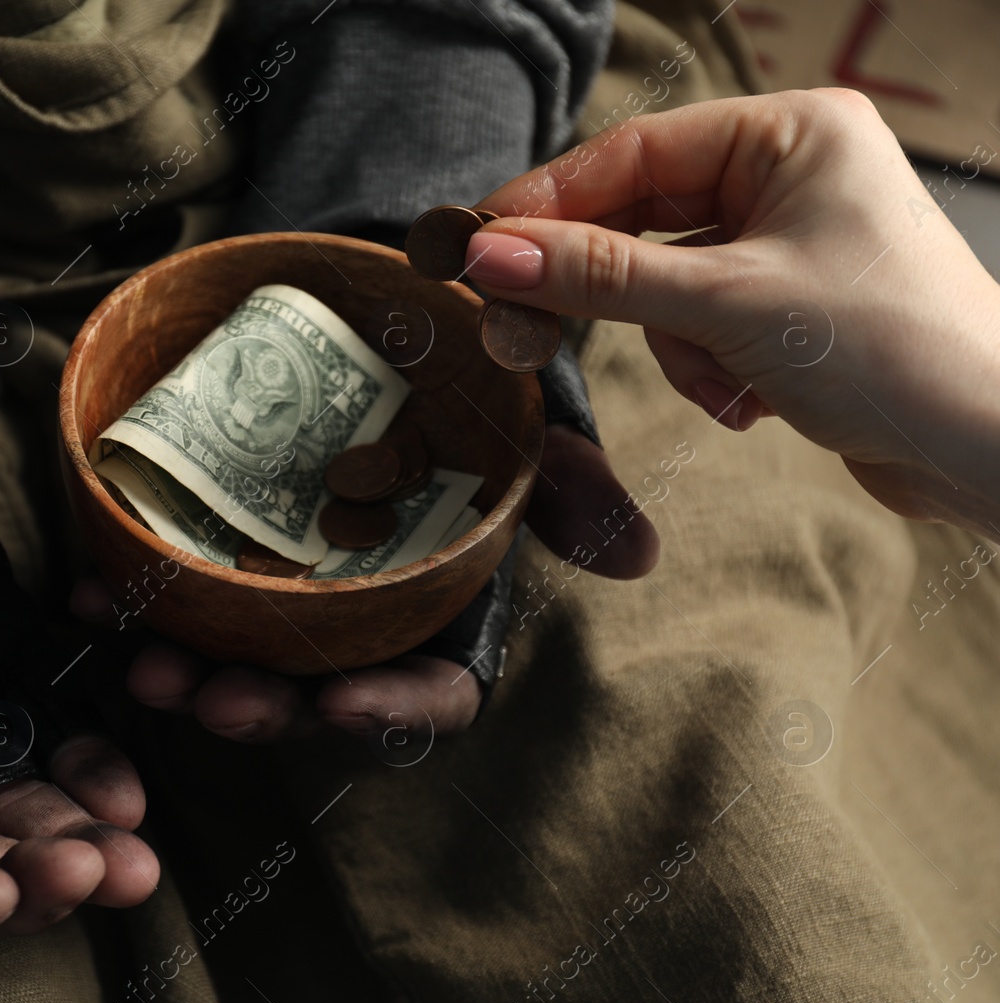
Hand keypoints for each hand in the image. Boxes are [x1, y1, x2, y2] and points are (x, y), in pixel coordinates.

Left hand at [75, 418, 657, 743]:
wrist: (388, 308)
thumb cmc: (470, 384)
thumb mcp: (528, 429)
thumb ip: (570, 490)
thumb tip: (637, 557)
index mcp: (434, 606)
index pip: (428, 689)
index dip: (387, 709)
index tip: (337, 704)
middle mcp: (355, 611)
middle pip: (311, 690)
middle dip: (259, 705)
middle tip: (208, 694)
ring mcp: (283, 583)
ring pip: (234, 654)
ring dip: (186, 668)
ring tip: (142, 658)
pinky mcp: (220, 544)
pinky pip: (171, 588)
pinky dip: (127, 595)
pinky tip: (89, 590)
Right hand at [463, 88, 999, 535]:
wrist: (988, 445)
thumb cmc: (887, 347)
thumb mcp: (725, 304)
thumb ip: (601, 276)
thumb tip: (490, 254)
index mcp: (793, 132)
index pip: (637, 152)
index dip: (551, 202)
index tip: (478, 243)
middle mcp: (793, 173)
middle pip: (646, 218)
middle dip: (621, 291)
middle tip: (531, 322)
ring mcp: (791, 241)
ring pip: (666, 283)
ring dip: (679, 346)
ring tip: (727, 383)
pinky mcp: (789, 304)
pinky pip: (700, 323)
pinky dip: (708, 368)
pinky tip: (752, 400)